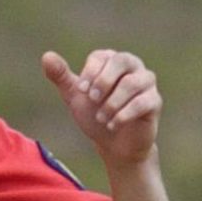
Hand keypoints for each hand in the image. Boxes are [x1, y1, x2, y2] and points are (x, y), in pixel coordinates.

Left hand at [41, 49, 161, 165]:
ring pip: (132, 83)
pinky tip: (112, 125)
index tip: (81, 90)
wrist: (113, 144)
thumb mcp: (74, 95)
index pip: (101, 56)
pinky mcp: (154, 102)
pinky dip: (123, 114)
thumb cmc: (94, 114)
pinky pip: (143, 102)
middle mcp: (133, 66)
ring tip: (101, 117)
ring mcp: (146, 83)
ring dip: (112, 102)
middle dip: (103, 81)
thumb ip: (61, 76)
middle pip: (121, 61)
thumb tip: (47, 56)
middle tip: (92, 99)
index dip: (90, 72)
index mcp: (112, 60)